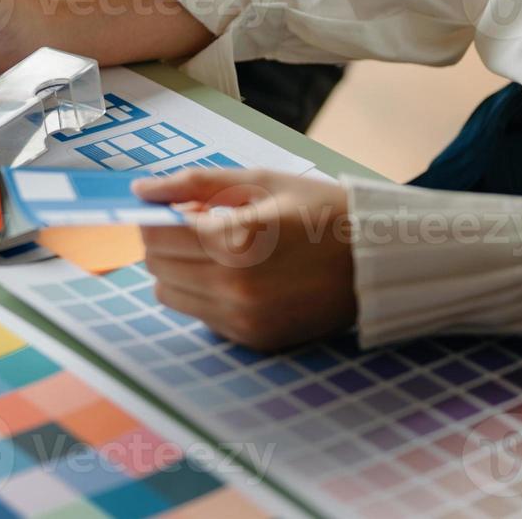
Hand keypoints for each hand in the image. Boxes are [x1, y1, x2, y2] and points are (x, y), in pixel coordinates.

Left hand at [132, 169, 356, 350]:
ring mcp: (244, 319)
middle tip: (194, 223)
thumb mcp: (261, 181)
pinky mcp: (254, 339)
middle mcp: (235, 287)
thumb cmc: (322, 211)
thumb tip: (141, 189)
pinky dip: (204, 293)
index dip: (152, 217)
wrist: (380, 260)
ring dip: (178, 269)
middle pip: (156, 266)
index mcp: (237, 240)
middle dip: (164, 241)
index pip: (155, 235)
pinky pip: (201, 315)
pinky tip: (238, 274)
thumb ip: (196, 183)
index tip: (166, 207)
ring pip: (170, 295)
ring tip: (216, 248)